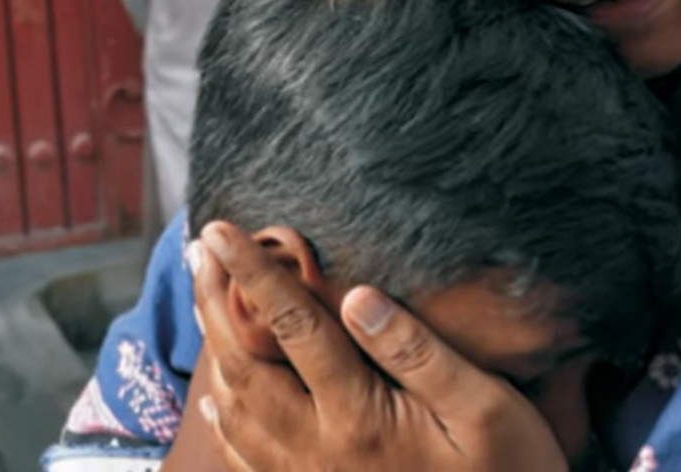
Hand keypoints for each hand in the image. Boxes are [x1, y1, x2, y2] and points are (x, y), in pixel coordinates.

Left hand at [187, 221, 567, 471]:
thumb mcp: (484, 406)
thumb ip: (416, 351)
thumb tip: (357, 297)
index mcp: (360, 415)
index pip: (292, 326)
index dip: (251, 274)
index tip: (220, 231)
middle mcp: (320, 449)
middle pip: (245, 365)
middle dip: (215, 304)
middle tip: (196, 253)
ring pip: (238, 412)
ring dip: (212, 353)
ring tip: (203, 304)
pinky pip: (249, 461)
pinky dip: (227, 422)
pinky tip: (220, 398)